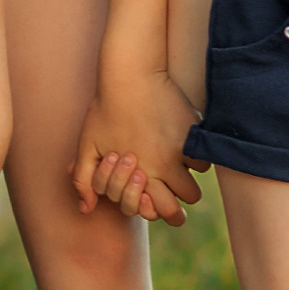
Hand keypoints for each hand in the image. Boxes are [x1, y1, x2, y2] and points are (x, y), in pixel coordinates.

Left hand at [72, 74, 203, 223]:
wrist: (130, 76)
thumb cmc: (105, 110)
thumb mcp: (87, 146)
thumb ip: (84, 181)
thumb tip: (86, 209)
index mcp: (139, 174)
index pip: (159, 213)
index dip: (156, 209)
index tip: (151, 193)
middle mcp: (163, 167)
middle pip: (182, 207)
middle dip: (175, 202)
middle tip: (167, 186)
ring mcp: (181, 151)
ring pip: (194, 186)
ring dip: (186, 179)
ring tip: (173, 164)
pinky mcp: (194, 134)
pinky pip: (204, 160)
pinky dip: (196, 157)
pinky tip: (181, 145)